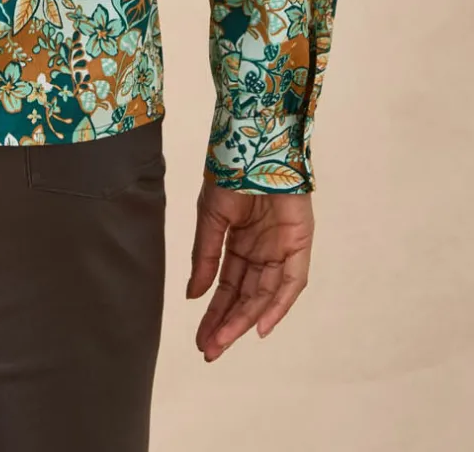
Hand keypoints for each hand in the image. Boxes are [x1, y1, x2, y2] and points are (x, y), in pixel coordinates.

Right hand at [186, 176, 313, 360]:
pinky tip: (260, 325)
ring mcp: (281, 248)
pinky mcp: (300, 244)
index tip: (201, 337)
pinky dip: (278, 305)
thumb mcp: (210, 218)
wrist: (253, 145)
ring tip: (225, 341)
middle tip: (210, 349)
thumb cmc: (229, 173)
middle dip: (227, 323)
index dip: (214, 312)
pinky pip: (291, 282)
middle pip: (244, 296)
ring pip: (265, 294)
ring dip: (245, 319)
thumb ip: (204, 257)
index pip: (226, 286)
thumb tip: (194, 295)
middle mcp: (260, 250)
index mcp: (237, 242)